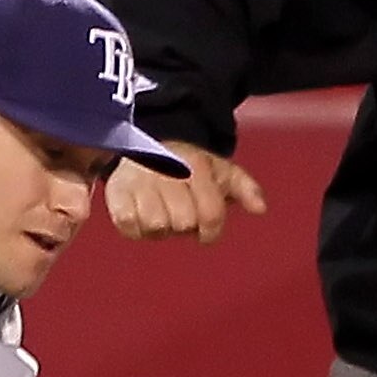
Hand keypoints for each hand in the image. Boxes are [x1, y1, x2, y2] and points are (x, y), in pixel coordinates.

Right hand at [107, 142, 265, 243]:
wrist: (145, 145)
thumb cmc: (188, 167)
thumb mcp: (221, 172)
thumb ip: (245, 188)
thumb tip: (261, 208)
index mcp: (197, 165)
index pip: (211, 215)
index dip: (211, 231)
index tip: (206, 231)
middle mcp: (168, 170)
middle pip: (184, 223)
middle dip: (184, 224)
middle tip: (178, 211)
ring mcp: (140, 181)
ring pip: (157, 226)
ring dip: (160, 226)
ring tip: (159, 210)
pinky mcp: (115, 192)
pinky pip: (128, 225)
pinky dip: (135, 227)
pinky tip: (140, 214)